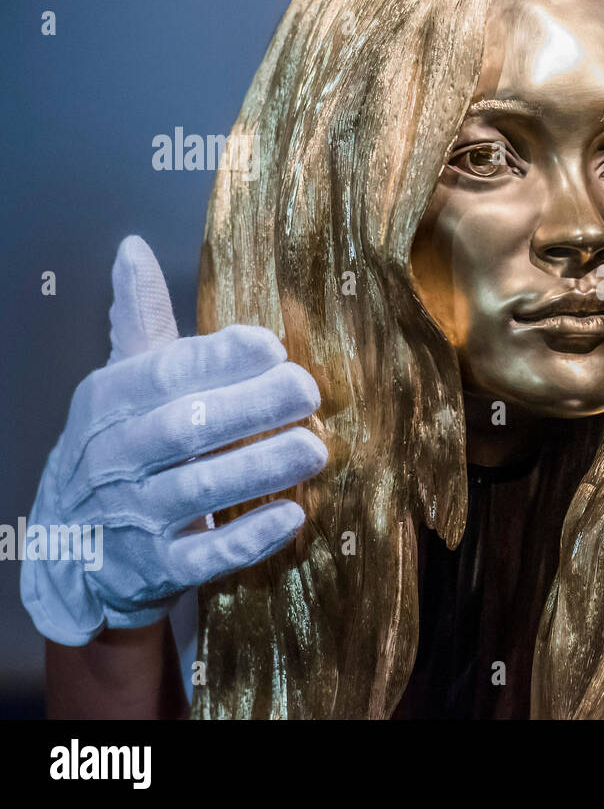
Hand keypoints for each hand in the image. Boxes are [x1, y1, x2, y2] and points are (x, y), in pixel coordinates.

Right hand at [21, 236, 327, 645]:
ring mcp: (133, 518)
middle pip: (183, 428)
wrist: (72, 554)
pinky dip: (247, 538)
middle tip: (308, 391)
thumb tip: (134, 248)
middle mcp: (116, 458)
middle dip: (248, 407)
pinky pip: (203, 556)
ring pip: (197, 490)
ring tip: (316, 449)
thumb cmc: (117, 450)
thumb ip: (139, 320)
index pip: (162, 374)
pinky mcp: (157, 570)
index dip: (217, 359)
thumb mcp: (119, 383)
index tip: (272, 345)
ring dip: (258, 469)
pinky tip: (293, 517)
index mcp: (109, 402)